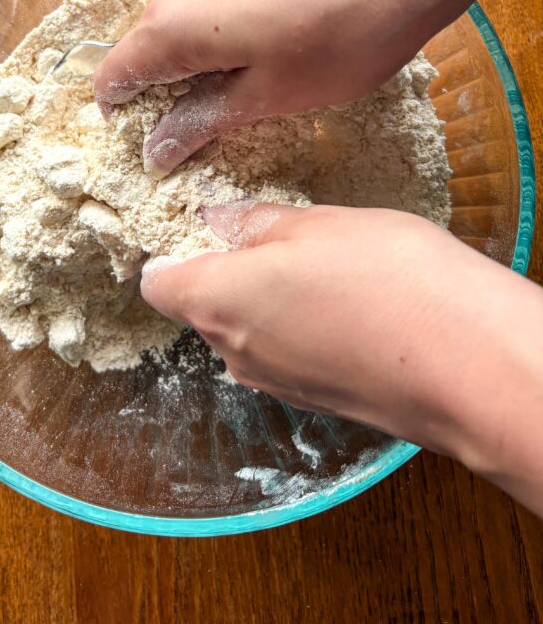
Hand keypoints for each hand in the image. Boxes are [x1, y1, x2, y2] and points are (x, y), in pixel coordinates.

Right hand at [94, 0, 447, 175]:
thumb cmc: (342, 31)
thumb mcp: (271, 94)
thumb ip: (203, 121)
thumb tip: (153, 151)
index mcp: (170, 28)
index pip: (112, 77)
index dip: (125, 121)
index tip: (157, 153)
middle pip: (147, 54)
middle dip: (166, 101)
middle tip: (211, 141)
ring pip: (186, 34)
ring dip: (202, 74)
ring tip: (253, 105)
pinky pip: (217, 14)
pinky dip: (229, 46)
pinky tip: (278, 62)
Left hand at [141, 203, 542, 515]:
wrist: (467, 366)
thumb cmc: (386, 278)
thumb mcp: (316, 224)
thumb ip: (255, 223)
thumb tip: (217, 220)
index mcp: (217, 302)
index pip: (157, 284)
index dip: (168, 253)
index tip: (195, 227)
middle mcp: (234, 353)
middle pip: (202, 309)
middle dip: (224, 272)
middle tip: (272, 235)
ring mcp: (276, 385)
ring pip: (246, 335)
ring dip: (265, 302)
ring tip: (317, 266)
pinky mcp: (316, 403)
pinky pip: (286, 358)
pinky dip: (298, 331)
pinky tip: (343, 305)